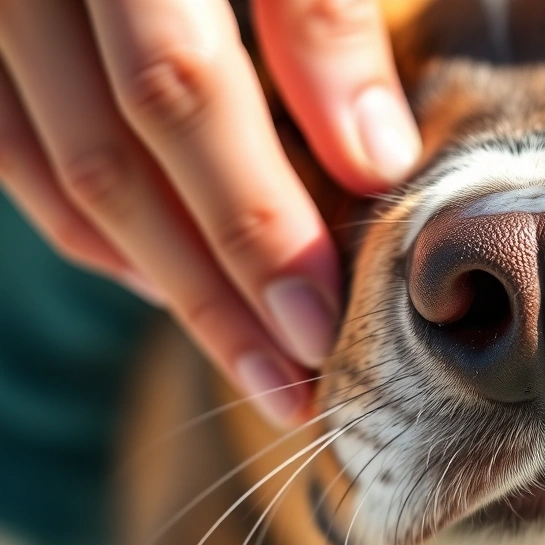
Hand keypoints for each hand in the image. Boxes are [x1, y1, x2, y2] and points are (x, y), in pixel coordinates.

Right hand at [0, 0, 420, 425]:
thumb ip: (323, 11)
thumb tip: (374, 154)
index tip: (336, 298)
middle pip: (127, 142)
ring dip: (165, 278)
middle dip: (222, 272)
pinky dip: (97, 233)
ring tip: (253, 359)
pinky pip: (19, 156)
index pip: (188, 77)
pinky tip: (168, 281)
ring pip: (67, 168)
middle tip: (304, 375)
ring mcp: (7, 11)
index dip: (260, 202)